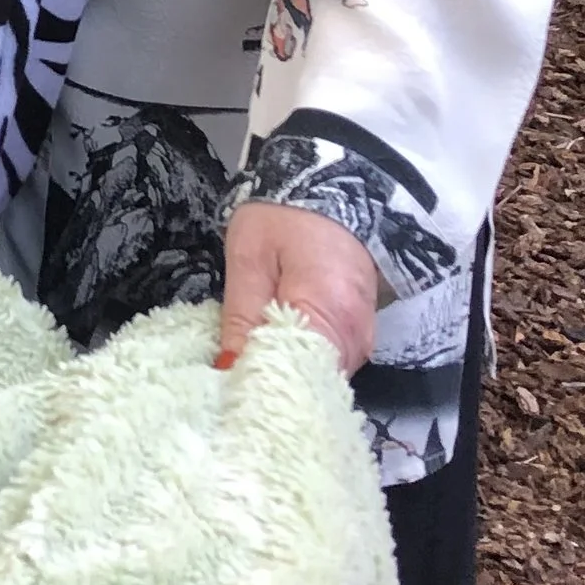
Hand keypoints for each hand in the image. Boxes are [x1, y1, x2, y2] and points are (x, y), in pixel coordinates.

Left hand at [216, 199, 380, 375]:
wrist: (333, 188)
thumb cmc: (285, 216)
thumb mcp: (249, 258)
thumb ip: (241, 318)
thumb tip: (228, 370)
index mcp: (329, 317)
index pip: (294, 380)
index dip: (257, 390)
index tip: (223, 395)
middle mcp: (356, 340)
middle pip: (308, 385)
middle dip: (267, 389)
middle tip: (225, 388)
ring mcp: (361, 341)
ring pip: (316, 378)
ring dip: (281, 378)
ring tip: (241, 376)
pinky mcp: (357, 336)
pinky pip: (324, 364)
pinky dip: (296, 366)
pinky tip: (268, 359)